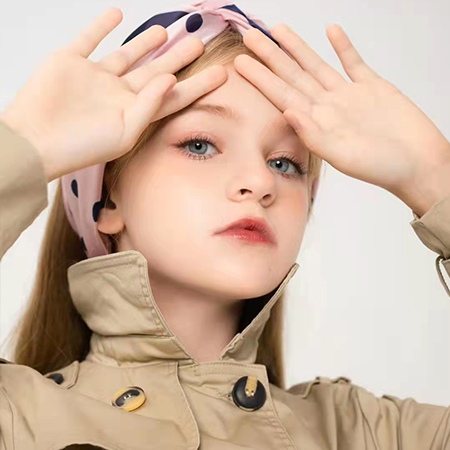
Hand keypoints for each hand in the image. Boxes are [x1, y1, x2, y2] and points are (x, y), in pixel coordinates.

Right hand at [0, 7, 226, 182]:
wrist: (35, 141)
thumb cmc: (81, 146)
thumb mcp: (124, 131)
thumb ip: (149, 105)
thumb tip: (172, 78)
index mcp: (134, 113)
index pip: (173, 97)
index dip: (198, 85)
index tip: (222, 75)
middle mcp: (118, 95)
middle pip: (155, 72)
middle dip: (177, 59)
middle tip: (199, 43)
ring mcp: (95, 78)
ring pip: (127, 54)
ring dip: (146, 42)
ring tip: (167, 30)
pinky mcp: (70, 62)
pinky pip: (89, 38)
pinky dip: (102, 25)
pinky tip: (118, 14)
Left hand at [234, 24, 449, 214]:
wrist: (418, 163)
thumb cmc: (382, 167)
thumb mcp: (343, 155)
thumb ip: (313, 135)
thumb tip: (287, 111)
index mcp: (317, 123)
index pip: (281, 95)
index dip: (260, 78)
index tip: (239, 63)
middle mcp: (328, 107)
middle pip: (292, 75)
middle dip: (270, 56)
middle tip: (249, 36)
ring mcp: (349, 95)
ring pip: (316, 65)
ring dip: (297, 47)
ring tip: (277, 29)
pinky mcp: (373, 87)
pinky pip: (353, 62)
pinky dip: (342, 47)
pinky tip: (330, 31)